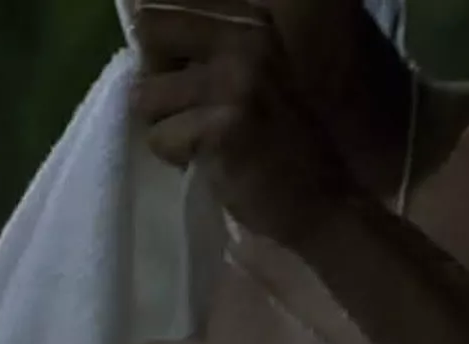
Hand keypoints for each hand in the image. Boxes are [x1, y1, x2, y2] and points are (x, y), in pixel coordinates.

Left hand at [130, 0, 359, 246]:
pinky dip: (178, 158)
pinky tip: (214, 163)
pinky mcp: (223, 129)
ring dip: (167, 125)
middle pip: (148, 33)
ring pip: (145, 94)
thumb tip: (142, 32)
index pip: (163, 11)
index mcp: (252, 21)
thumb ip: (206, 45)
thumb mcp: (252, 71)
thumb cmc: (282, 139)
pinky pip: (160, 138)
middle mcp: (247, 40)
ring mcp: (236, 83)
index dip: (162, 47)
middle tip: (191, 107)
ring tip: (207, 141)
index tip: (186, 77)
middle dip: (157, 75)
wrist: (326, 200)